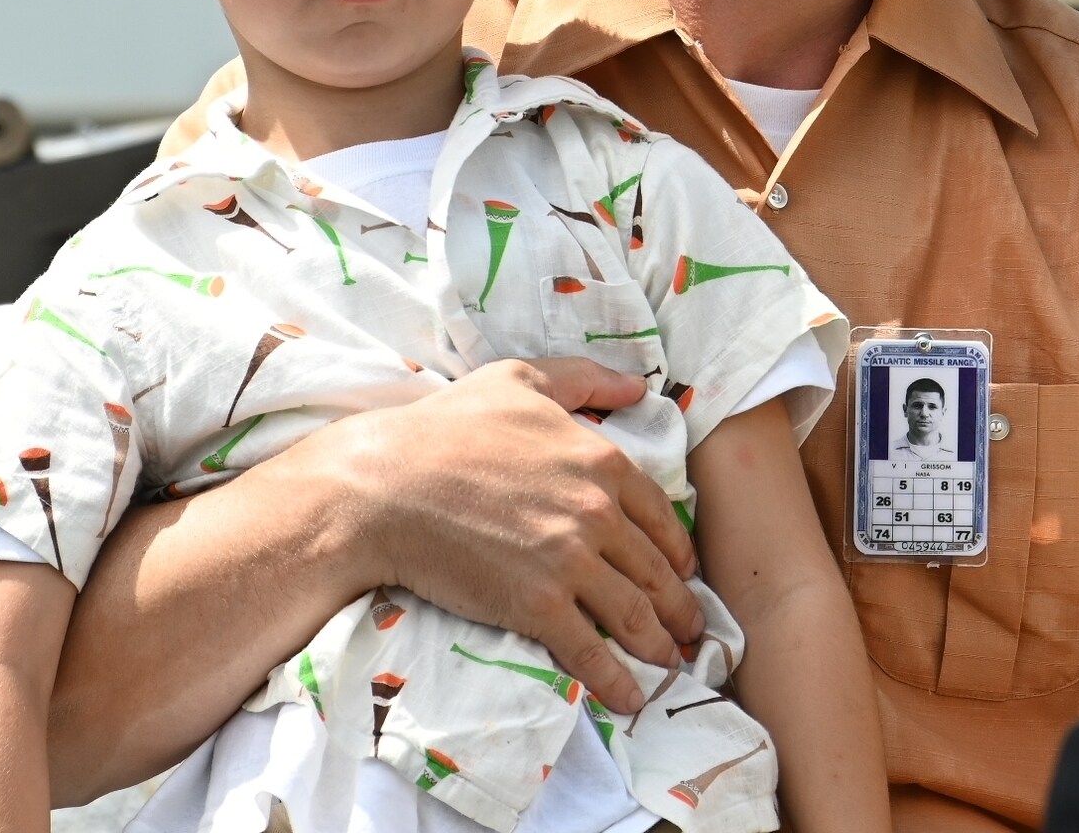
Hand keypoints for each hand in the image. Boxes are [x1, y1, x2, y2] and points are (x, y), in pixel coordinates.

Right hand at [306, 357, 706, 709]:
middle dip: (679, 604)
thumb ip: (584, 381)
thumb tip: (637, 385)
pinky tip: (632, 697)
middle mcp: (598, 513)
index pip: (659, 515)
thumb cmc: (444, 428)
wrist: (385, 486)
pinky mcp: (539, 606)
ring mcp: (571, 562)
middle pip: (655, 570)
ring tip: (671, 662)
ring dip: (659, 644)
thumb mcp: (520, 380)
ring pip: (633, 613)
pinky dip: (617, 680)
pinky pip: (590, 650)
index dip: (678, 549)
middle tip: (692, 628)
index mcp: (601, 461)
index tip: (685, 571)